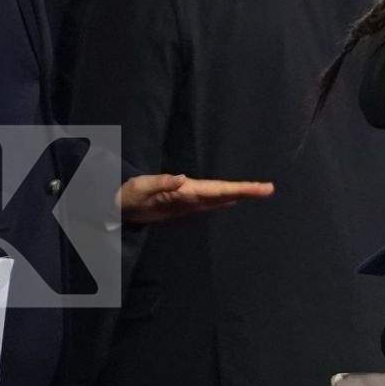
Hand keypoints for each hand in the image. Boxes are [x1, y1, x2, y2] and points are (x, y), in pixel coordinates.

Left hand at [116, 174, 274, 223]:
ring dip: (238, 195)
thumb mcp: (140, 188)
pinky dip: (222, 202)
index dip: (240, 189)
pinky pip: (207, 205)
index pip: (218, 188)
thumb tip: (183, 178)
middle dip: (246, 190)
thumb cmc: (126, 194)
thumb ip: (161, 183)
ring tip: (259, 192)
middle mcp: (190, 193)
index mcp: (186, 188)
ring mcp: (187, 200)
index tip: (261, 187)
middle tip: (270, 189)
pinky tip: (231, 202)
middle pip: (224, 191)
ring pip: (218, 197)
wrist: (114, 203)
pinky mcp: (181, 207)